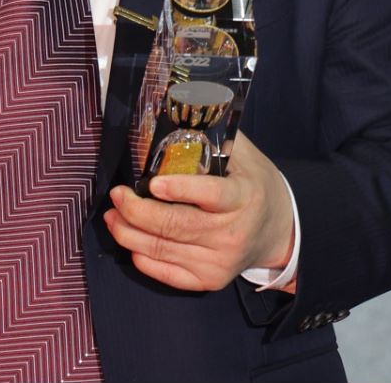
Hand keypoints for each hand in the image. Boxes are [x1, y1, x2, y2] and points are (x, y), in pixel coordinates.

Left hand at [103, 132, 294, 291]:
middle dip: (137, 211)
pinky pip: (169, 275)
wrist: (278, 231)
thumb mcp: (244, 155)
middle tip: (117, 196)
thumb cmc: (254, 185)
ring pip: (165, 250)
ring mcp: (221, 262)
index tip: (152, 183)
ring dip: (130, 233)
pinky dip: (144, 259)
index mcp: (244, 196)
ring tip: (112, 217)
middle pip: (176, 225)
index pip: (211, 195)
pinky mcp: (211, 280)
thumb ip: (214, 137)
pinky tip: (130, 241)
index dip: (179, 190)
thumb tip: (180, 110)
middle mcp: (232, 233)